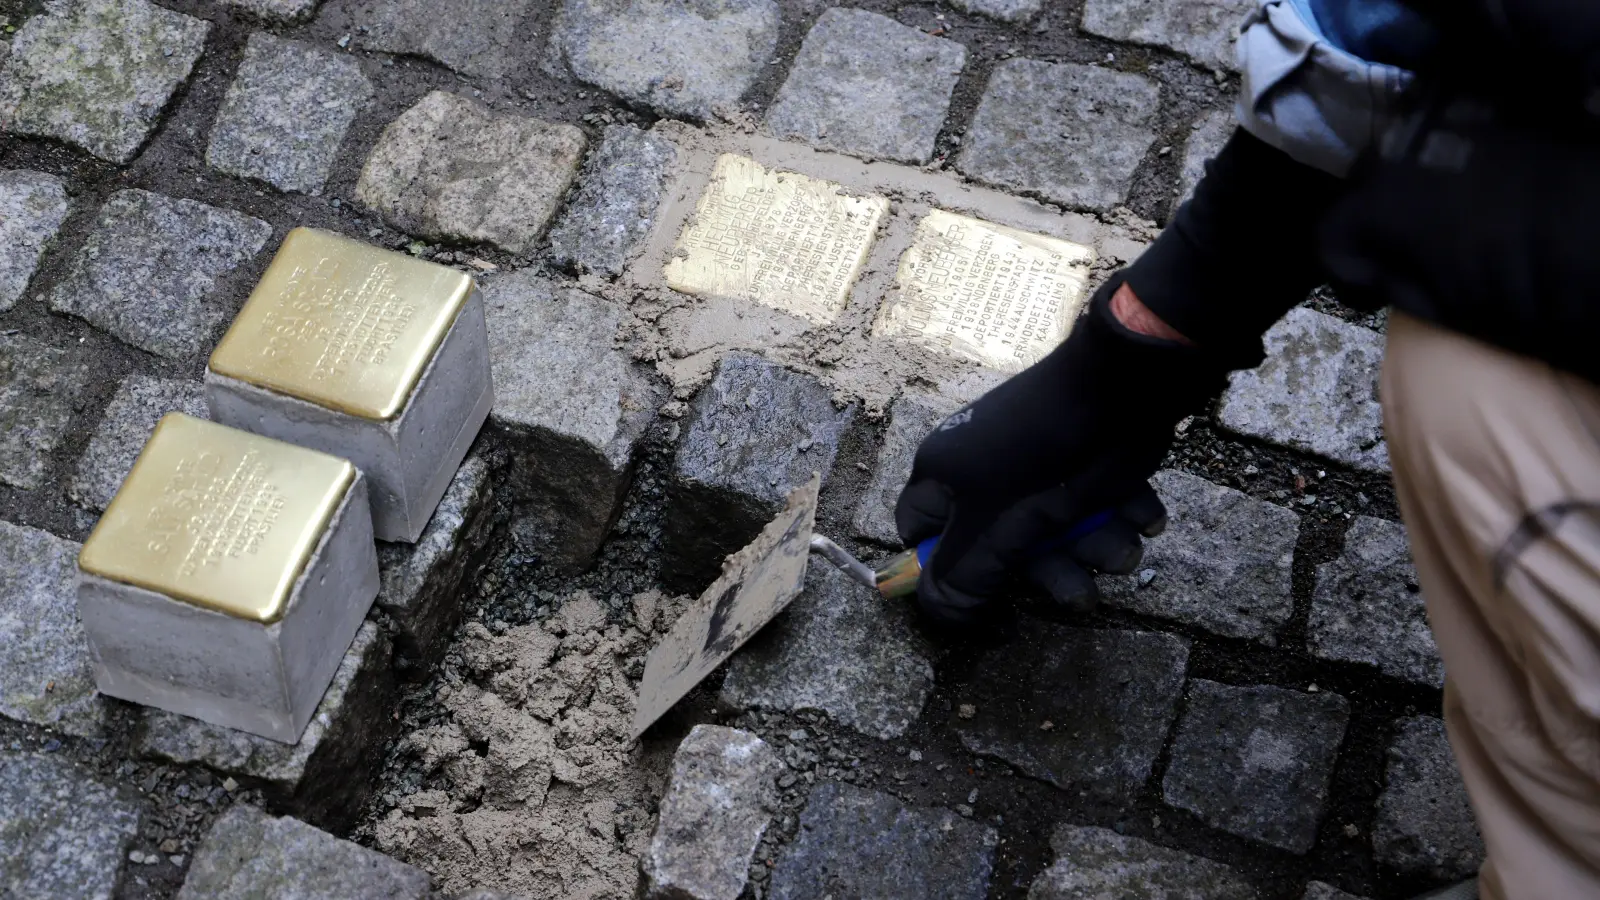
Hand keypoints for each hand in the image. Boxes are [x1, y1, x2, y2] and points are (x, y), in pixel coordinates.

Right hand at [894, 272, 1228, 625]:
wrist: (1123, 386)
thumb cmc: (1042, 459)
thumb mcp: (992, 529)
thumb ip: (959, 578)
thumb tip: (941, 612)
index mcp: (946, 476)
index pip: (919, 534)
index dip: (948, 572)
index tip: (989, 596)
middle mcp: (984, 469)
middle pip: (1003, 545)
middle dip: (1051, 569)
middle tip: (1081, 591)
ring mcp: (1035, 463)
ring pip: (1057, 528)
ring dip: (1095, 546)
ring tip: (1122, 547)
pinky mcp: (1081, 455)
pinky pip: (1094, 500)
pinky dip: (1120, 512)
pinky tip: (1138, 513)